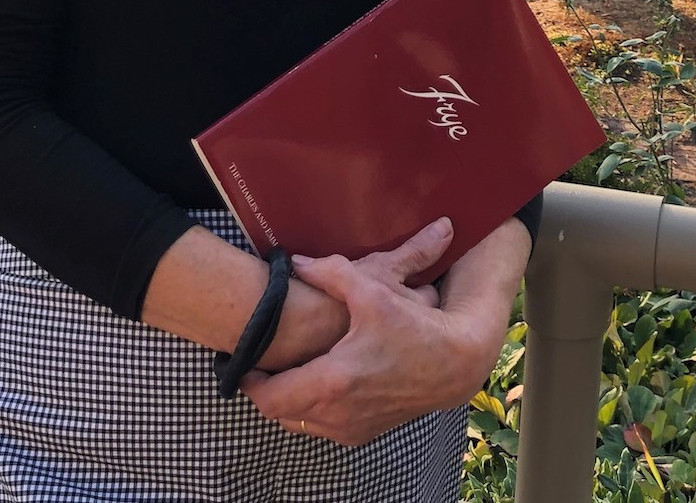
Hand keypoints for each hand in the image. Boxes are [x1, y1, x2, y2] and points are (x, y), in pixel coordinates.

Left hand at [243, 216, 528, 445]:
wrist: (453, 364)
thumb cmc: (414, 328)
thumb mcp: (373, 291)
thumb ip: (329, 273)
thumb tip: (293, 262)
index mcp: (333, 382)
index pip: (270, 397)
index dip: (249, 381)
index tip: (241, 360)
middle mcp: (336, 415)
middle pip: (279, 413)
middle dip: (266, 389)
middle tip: (261, 362)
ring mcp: (350, 429)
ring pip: (300, 422)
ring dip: (289, 399)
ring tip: (286, 367)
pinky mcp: (362, 433)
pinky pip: (321, 426)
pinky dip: (311, 408)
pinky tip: (317, 379)